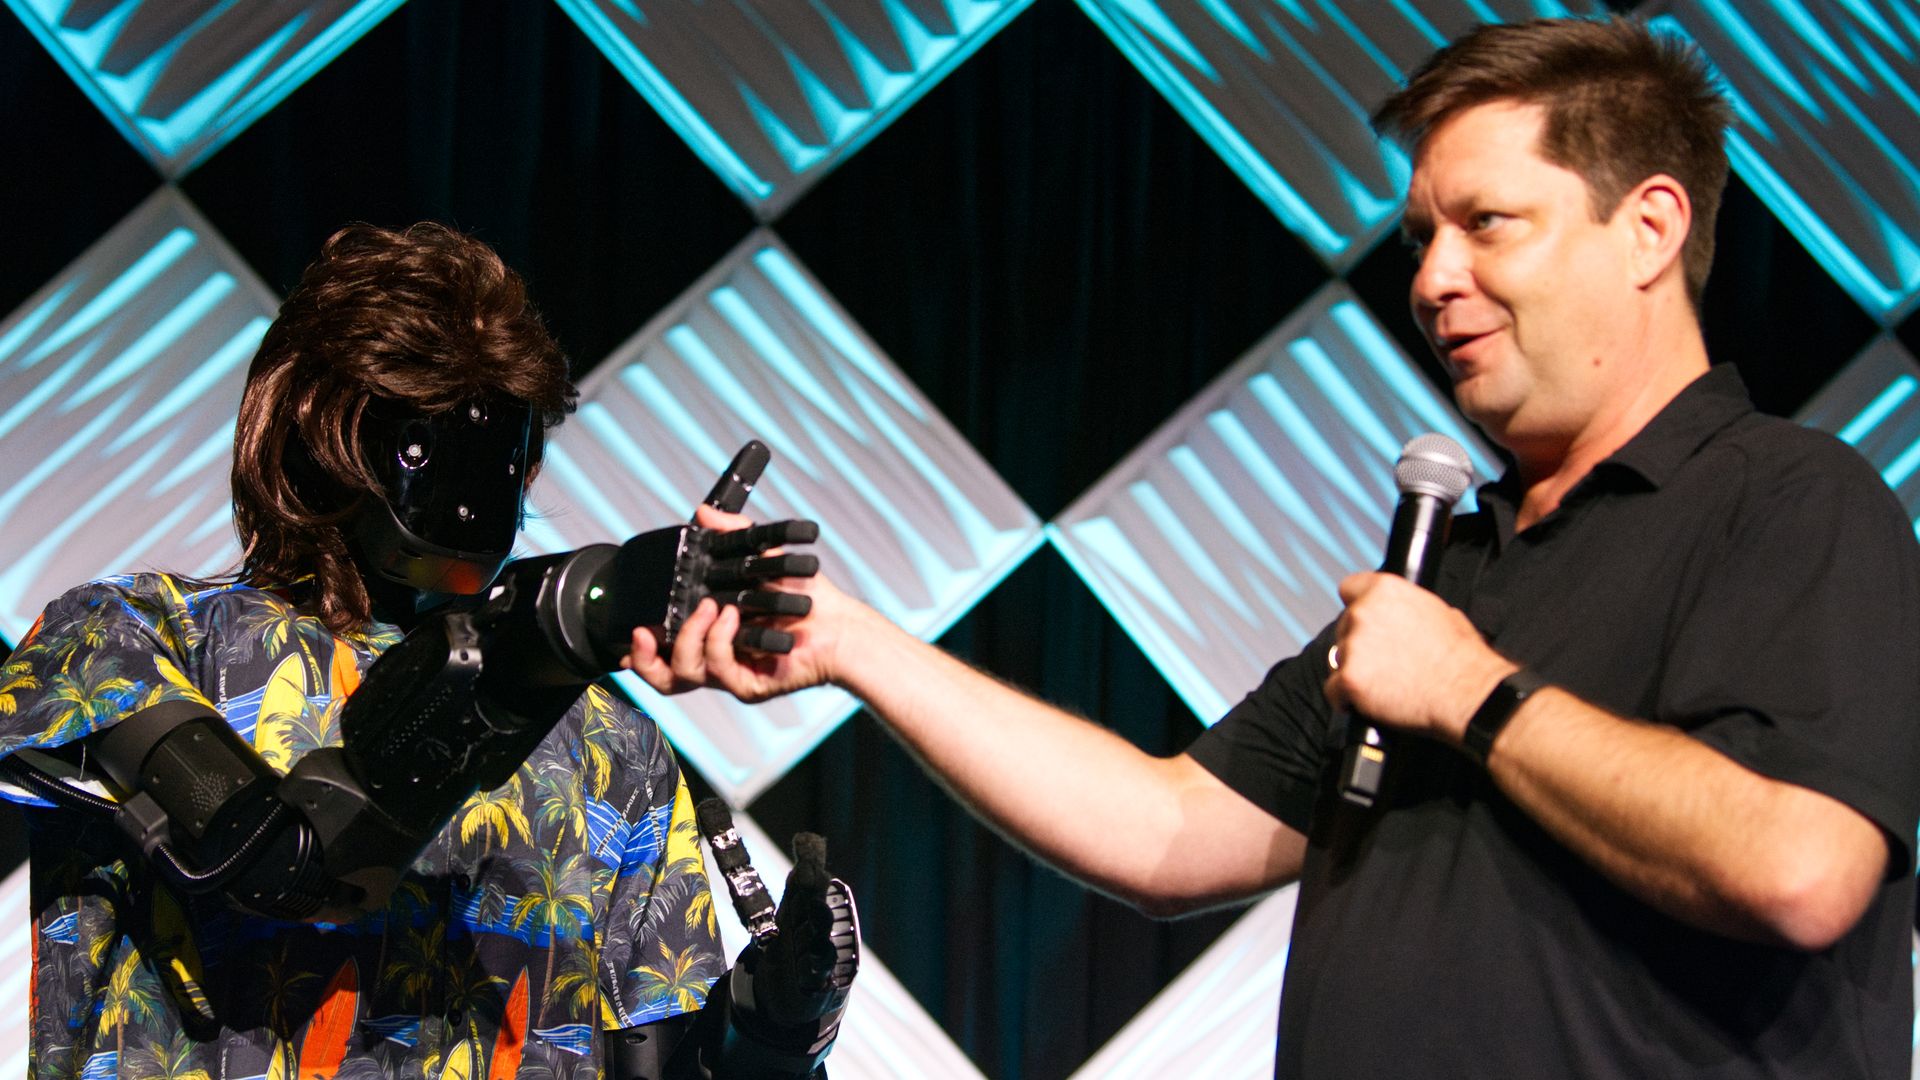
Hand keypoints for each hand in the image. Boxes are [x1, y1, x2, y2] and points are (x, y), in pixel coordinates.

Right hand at [623, 505, 856, 702]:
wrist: (841, 625)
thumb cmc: (806, 597)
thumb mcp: (761, 559)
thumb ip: (730, 536)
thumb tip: (702, 512)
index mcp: (710, 636)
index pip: (662, 652)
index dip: (640, 649)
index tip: (632, 627)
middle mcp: (715, 659)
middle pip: (662, 676)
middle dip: (645, 658)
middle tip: (644, 631)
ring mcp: (730, 675)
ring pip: (684, 673)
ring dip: (689, 637)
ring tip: (711, 606)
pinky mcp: (749, 685)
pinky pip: (719, 669)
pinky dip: (719, 641)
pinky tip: (730, 617)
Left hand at [1324, 573, 1514, 742]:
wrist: (1468, 693)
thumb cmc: (1461, 658)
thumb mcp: (1441, 612)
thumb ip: (1409, 607)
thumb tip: (1401, 613)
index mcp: (1386, 590)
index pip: (1350, 588)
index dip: (1357, 605)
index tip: (1363, 620)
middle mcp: (1364, 612)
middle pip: (1344, 627)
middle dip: (1359, 644)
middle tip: (1386, 662)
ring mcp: (1353, 646)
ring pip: (1338, 659)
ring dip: (1355, 671)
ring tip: (1386, 684)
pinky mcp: (1349, 679)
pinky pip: (1333, 691)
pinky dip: (1346, 699)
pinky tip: (1368, 703)